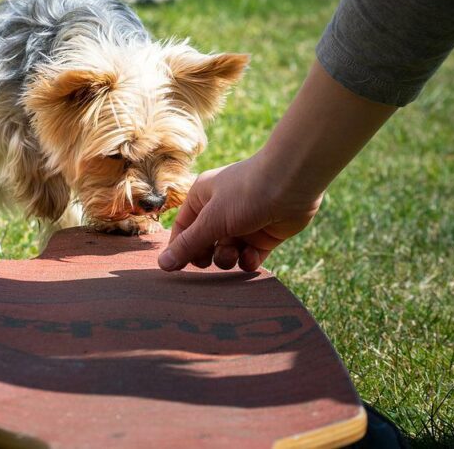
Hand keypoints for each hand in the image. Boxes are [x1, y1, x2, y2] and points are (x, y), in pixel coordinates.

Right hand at [157, 152, 323, 272]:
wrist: (291, 184)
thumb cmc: (245, 194)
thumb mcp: (212, 220)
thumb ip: (188, 244)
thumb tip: (162, 264)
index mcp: (203, 197)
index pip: (183, 227)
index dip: (179, 248)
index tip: (176, 269)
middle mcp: (222, 209)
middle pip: (204, 242)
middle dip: (206, 255)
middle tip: (207, 261)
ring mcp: (244, 222)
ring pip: (226, 251)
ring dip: (227, 257)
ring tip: (233, 252)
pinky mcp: (264, 234)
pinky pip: (249, 255)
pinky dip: (248, 259)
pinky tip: (252, 255)